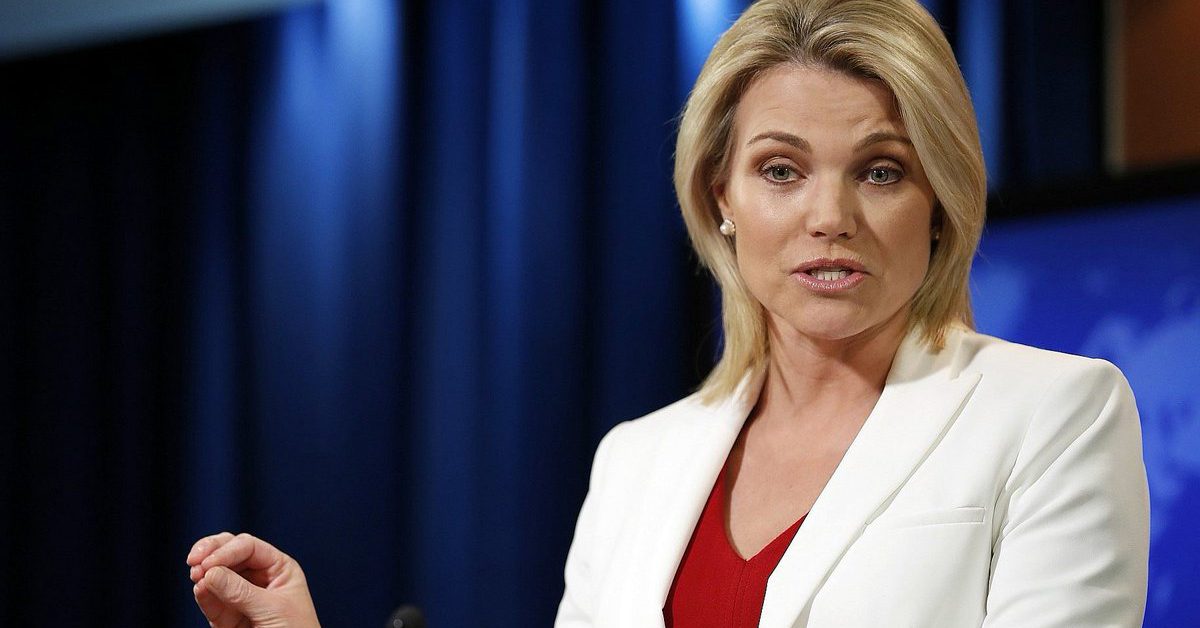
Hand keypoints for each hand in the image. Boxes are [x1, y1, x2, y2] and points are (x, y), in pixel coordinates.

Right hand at [187, 532, 321, 627]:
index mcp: (279, 568)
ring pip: (217, 574)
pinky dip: (202, 592)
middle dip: (211, 552)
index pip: (249, 547)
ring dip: (203, 572)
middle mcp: (259, 578)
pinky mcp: (227, 616)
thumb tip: (211, 573)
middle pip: (230, 552)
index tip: (209, 562)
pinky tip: (199, 589)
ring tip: (196, 576)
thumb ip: (241, 592)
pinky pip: (211, 599)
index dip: (227, 550)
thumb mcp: (273, 609)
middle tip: (194, 559)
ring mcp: (241, 596)